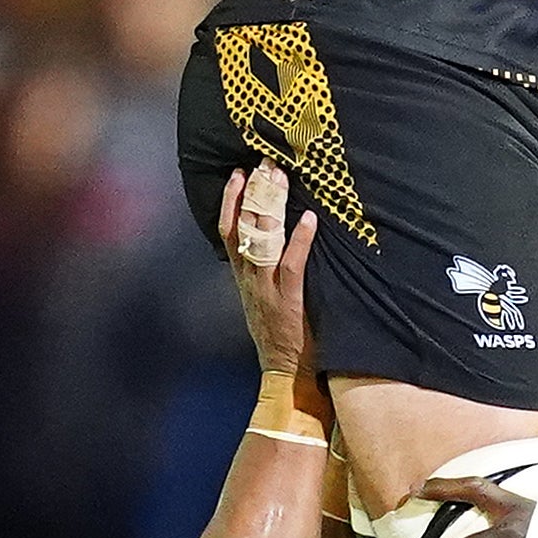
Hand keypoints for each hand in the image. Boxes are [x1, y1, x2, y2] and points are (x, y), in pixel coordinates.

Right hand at [216, 162, 322, 385]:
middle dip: (253, 192)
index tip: (239, 174)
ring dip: (272, 207)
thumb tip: (274, 242)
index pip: (228, 230)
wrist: (285, 374)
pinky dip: (300, 240)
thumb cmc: (282, 337)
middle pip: (243, 227)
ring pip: (262, 240)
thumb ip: (264, 273)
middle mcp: (250, 278)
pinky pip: (292, 265)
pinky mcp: (289, 300)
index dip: (231, 201)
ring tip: (281, 178)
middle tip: (265, 163)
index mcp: (243, 277)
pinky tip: (309, 219)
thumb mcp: (263, 301)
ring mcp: (267, 289)